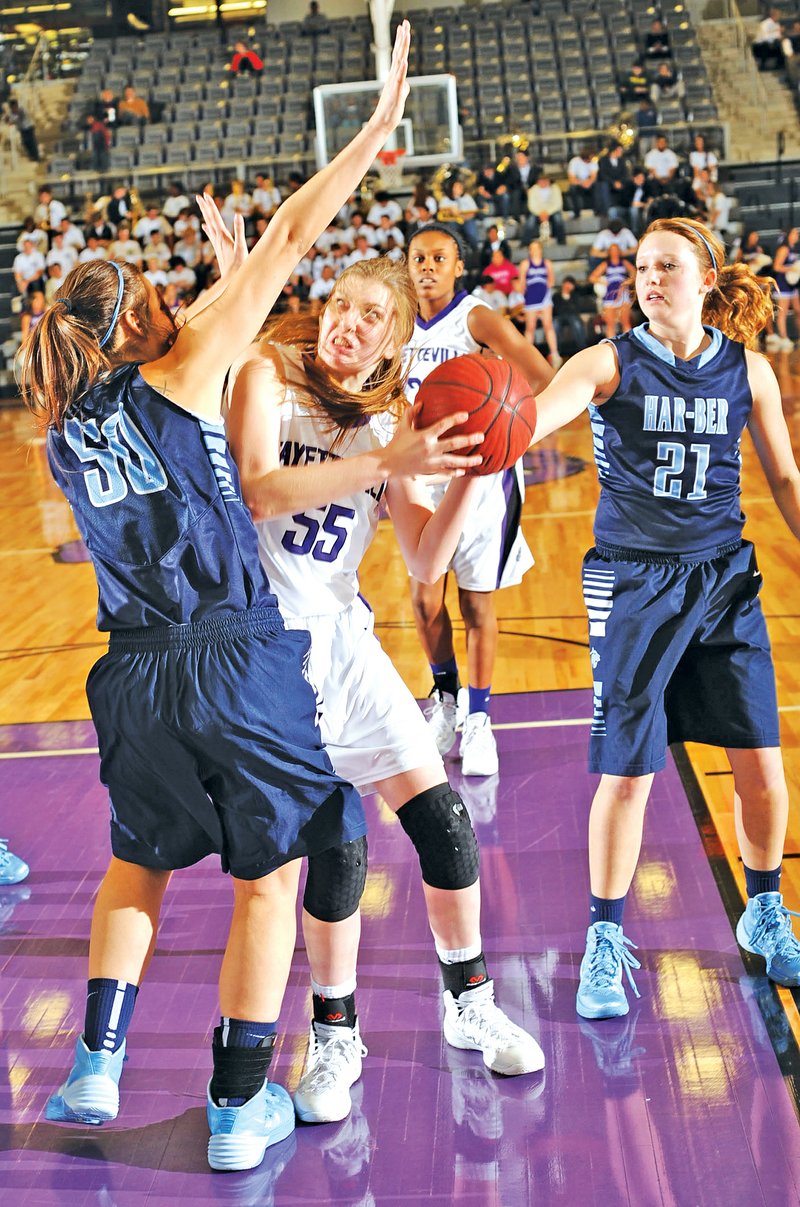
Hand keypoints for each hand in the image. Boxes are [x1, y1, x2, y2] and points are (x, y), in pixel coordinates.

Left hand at [196, 193, 246, 278]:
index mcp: (222, 236)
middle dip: (205, 207)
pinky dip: (208, 228)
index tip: (205, 195)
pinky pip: (211, 235)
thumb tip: (237, 214)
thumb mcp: (241, 247)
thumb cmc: (239, 266)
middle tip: (199, 196)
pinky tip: (205, 226)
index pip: (215, 217)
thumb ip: (239, 230)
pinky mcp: (219, 249)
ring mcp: (217, 244)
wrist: (231, 282)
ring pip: (209, 225)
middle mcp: (217, 239)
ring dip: (206, 215)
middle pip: (209, 219)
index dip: (210, 206)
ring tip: (201, 206)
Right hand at [368, 20, 410, 135]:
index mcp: (395, 76)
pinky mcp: (396, 94)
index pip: (399, 54)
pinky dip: (402, 71)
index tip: (403, 27)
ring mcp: (394, 84)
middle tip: (405, 23)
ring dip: (402, 49)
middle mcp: (394, 77)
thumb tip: (406, 85)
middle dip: (402, 38)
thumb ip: (403, 88)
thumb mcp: (400, 97)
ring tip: (405, 35)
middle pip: (399, 53)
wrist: (382, 124)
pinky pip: (399, 81)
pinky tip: (404, 61)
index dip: (401, 41)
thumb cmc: (390, 111)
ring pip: (399, 63)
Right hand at [385, 407, 482, 478]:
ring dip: (468, 460)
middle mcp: (430, 449)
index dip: (455, 419)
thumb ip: (411, 413)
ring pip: (453, 461)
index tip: (466, 415)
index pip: (442, 425)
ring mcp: (431, 462)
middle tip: (481, 436)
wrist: (388, 464)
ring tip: (480, 459)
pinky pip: (446, 472)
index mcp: (424, 436)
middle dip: (469, 440)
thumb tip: (421, 402)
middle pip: (454, 444)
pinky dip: (455, 472)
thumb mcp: (402, 427)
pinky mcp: (430, 471)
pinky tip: (464, 471)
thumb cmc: (396, 443)